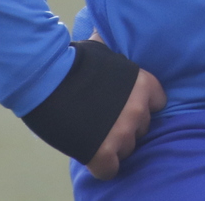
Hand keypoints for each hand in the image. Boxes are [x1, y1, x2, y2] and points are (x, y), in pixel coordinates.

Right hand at [83, 40, 166, 180]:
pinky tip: (89, 154)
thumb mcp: (103, 50)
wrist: (46, 78)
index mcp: (143, 84)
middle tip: (105, 120)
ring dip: (113, 145)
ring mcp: (122, 132)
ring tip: (93, 135)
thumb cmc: (72, 59)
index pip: (158, 102)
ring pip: (127, 149)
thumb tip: (110, 34)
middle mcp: (138, 109)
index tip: (125, 105)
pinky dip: (100, 166)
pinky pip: (110, 170)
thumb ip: (115, 55)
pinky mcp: (103, 153)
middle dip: (126, 125)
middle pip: (142, 127)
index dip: (141, 105)